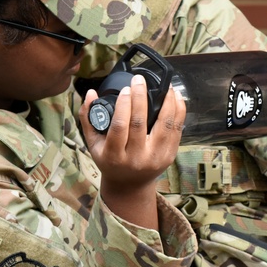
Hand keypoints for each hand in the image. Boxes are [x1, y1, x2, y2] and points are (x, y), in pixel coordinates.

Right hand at [79, 74, 185, 227]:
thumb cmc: (110, 161)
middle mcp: (136, 159)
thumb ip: (88, 118)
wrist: (130, 184)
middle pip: (140, 124)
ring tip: (165, 86)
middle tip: (139, 81)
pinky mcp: (170, 155)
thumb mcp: (93, 144)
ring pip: (164, 126)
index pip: (119, 128)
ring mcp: (155, 158)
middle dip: (141, 98)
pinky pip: (177, 130)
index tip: (125, 89)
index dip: (123, 106)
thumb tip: (90, 93)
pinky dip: (178, 111)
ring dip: (166, 103)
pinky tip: (175, 97)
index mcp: (115, 156)